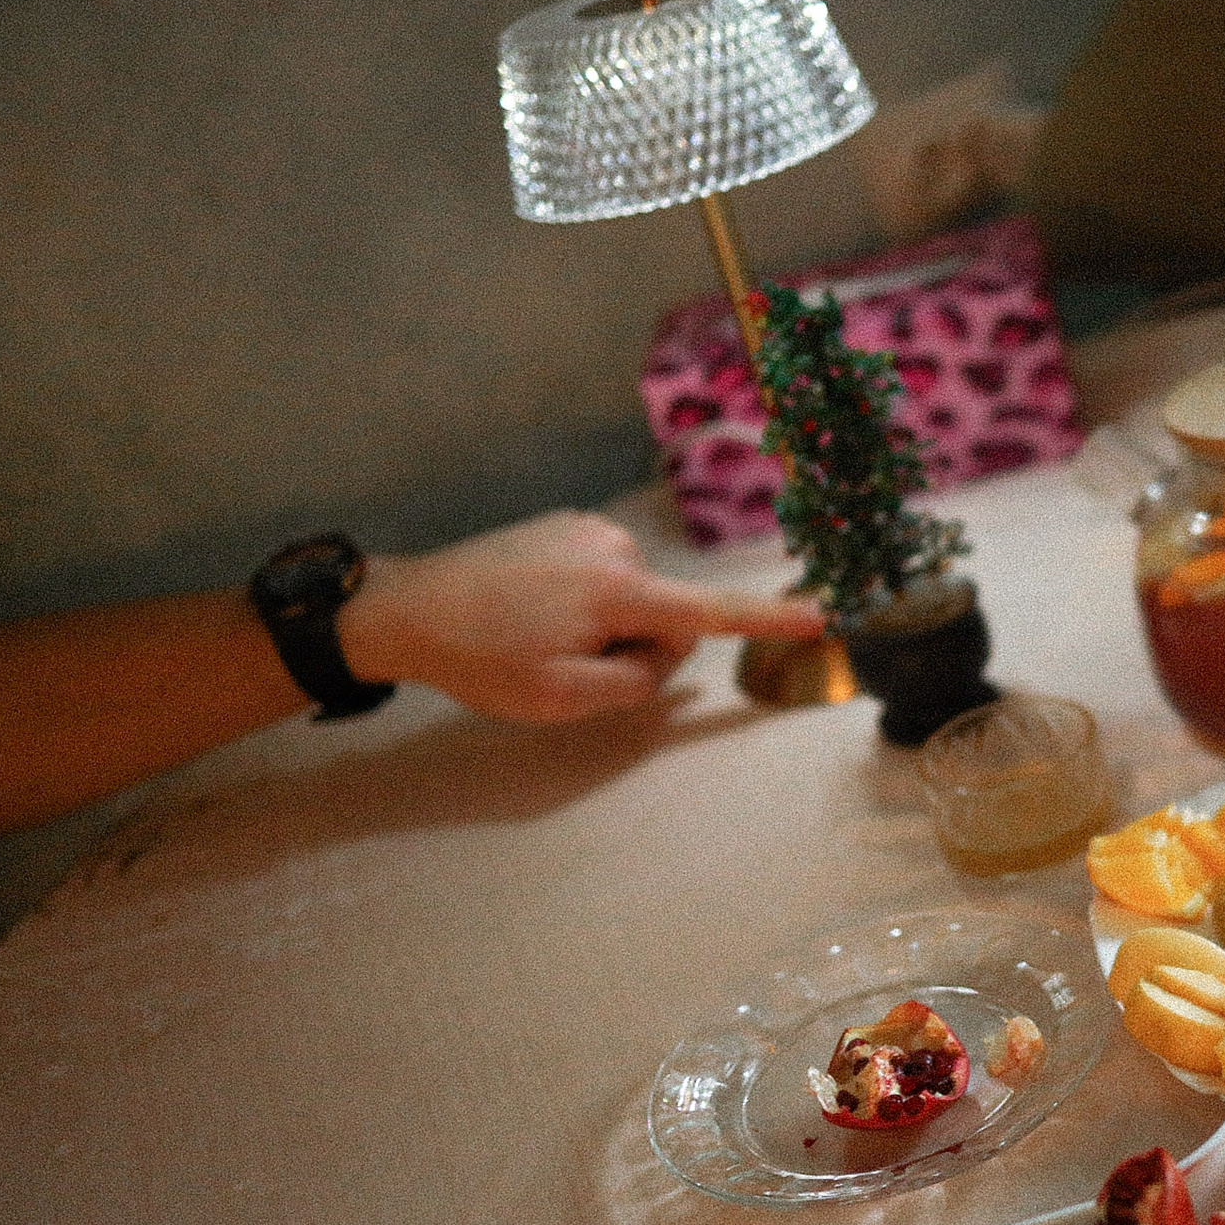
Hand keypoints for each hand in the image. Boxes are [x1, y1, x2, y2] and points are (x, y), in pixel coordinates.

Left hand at [338, 510, 824, 722]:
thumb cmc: (481, 660)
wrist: (403, 608)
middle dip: (634, 648)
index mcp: (618, 590)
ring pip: (635, 599)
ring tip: (536, 636)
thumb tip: (664, 656)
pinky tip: (531, 612)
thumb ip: (632, 683)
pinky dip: (585, 603)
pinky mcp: (566, 525)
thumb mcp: (561, 698)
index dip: (768, 620)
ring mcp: (589, 530)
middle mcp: (615, 546)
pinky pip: (606, 578)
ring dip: (604, 626)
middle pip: (666, 616)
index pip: (709, 613)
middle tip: (561, 665)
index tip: (821, 615)